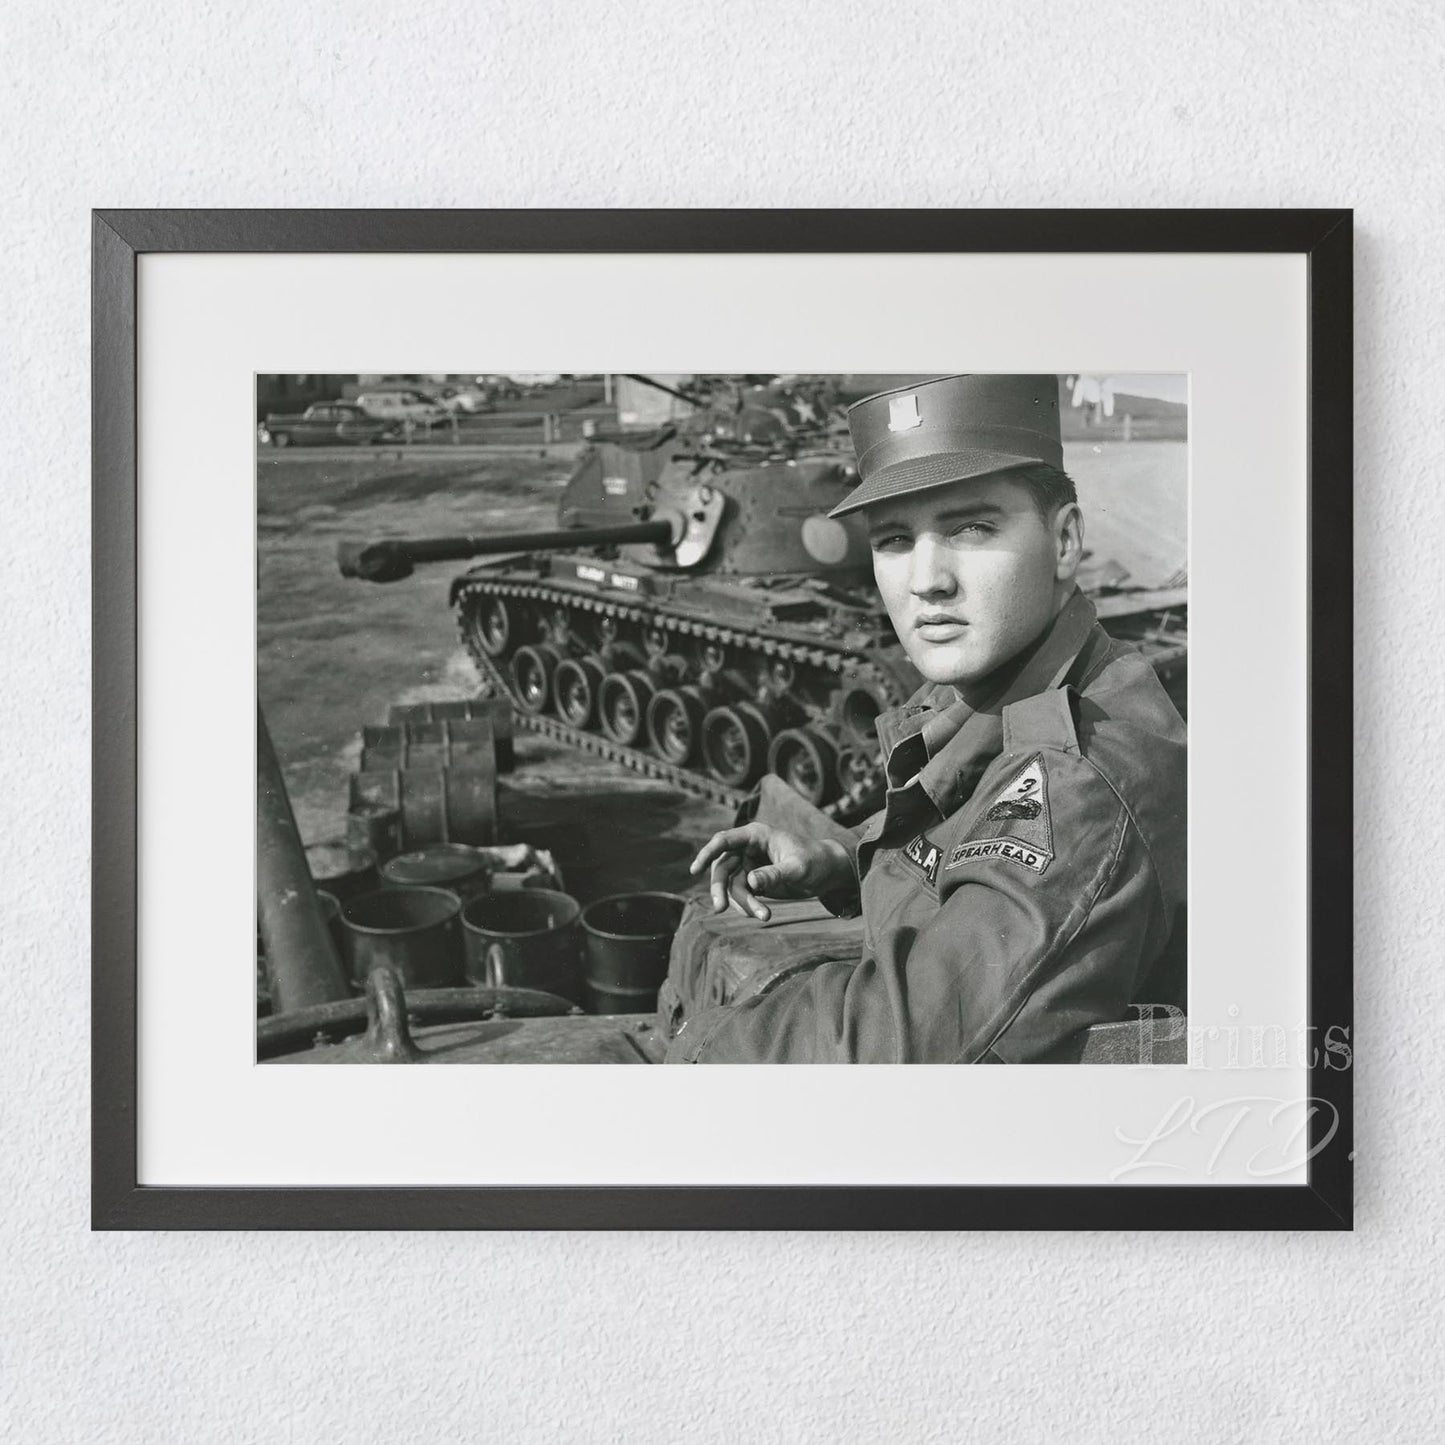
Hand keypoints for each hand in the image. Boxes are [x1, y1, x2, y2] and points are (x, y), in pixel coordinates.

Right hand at [689, 823, 852, 921]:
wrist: (829, 873)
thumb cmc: (815, 862)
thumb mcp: (797, 868)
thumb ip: (774, 874)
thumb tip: (751, 882)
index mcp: (756, 835)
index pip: (724, 841)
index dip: (707, 853)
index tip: (694, 870)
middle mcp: (748, 849)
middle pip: (722, 868)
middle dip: (720, 889)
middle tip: (720, 909)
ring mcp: (750, 865)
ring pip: (732, 886)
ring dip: (743, 903)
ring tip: (764, 916)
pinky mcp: (755, 882)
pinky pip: (743, 895)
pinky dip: (748, 906)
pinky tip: (762, 914)